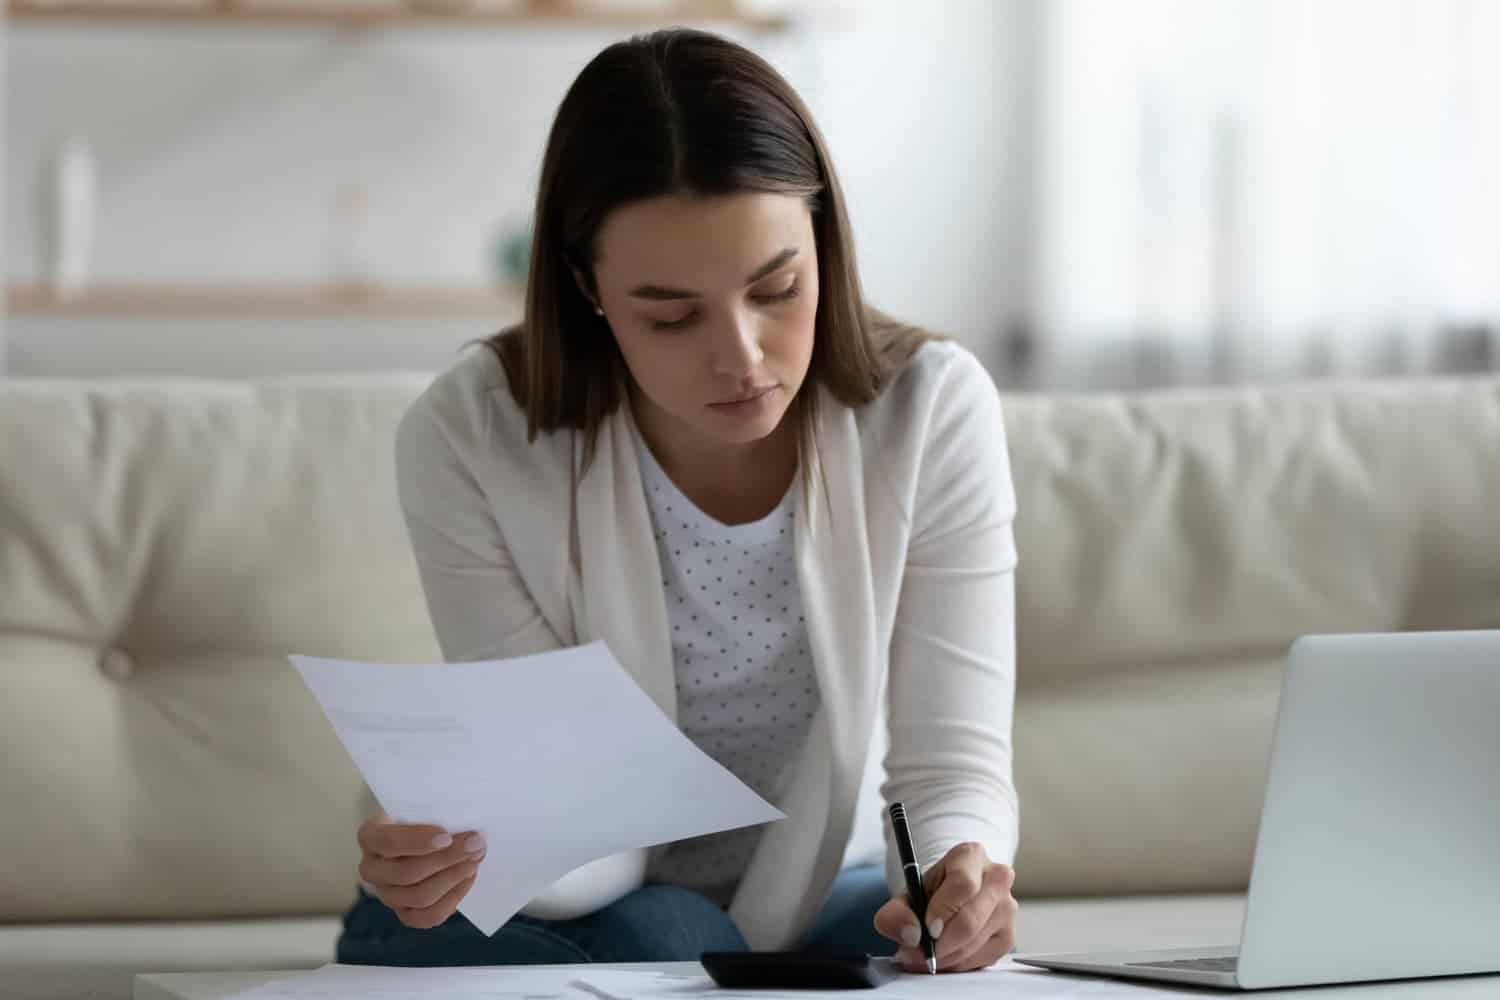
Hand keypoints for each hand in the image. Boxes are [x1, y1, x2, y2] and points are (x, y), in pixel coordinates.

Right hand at [356, 812, 487, 928]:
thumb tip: (463, 819)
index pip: (388, 842)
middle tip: (475, 844)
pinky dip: (452, 899)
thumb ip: (433, 810)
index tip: (447, 836)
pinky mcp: (404, 912)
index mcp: (370, 837)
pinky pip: (428, 916)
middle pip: (406, 873)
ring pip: (419, 897)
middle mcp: (371, 869)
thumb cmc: (419, 816)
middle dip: (446, 859)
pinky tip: (467, 878)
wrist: (415, 835)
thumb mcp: (419, 805)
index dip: (417, 841)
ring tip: (475, 860)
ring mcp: (386, 894)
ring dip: (453, 878)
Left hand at [874, 842, 1017, 972]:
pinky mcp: (1008, 936)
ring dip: (944, 957)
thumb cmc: (931, 892)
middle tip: (914, 953)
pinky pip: (982, 958)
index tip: (926, 928)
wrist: (950, 897)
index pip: (963, 884)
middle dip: (939, 944)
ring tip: (921, 957)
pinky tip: (943, 958)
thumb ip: (896, 912)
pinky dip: (957, 965)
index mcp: (971, 856)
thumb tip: (911, 935)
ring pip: (975, 942)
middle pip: (970, 919)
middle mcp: (997, 878)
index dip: (943, 910)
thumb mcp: (906, 894)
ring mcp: (1007, 908)